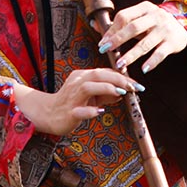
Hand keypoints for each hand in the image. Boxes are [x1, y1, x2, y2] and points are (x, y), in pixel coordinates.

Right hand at [13, 67, 139, 136]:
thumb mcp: (91, 95)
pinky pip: (80, 110)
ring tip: (121, 93)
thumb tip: (124, 91)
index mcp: (82, 76)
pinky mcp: (69, 112)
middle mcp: (77, 83)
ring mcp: (72, 97)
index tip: (137, 84)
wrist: (49, 114)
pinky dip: (90, 110)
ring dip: (106, 89)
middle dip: (118, 79)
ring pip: (88, 87)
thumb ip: (106, 92)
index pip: (105, 72)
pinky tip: (100, 111)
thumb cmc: (72, 103)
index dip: (122, 77)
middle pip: (98, 75)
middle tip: (134, 87)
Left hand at [99, 1, 186, 73]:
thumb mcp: (139, 17)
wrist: (182, 25)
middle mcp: (155, 16)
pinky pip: (160, 53)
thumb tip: (94, 24)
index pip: (124, 16)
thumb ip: (118, 23)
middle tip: (105, 50)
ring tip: (120, 64)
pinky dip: (152, 62)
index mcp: (144, 8)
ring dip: (131, 55)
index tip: (102, 43)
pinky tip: (144, 69)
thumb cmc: (154, 23)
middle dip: (118, 40)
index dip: (112, 30)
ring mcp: (165, 29)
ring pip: (145, 43)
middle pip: (133, 28)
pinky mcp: (172, 42)